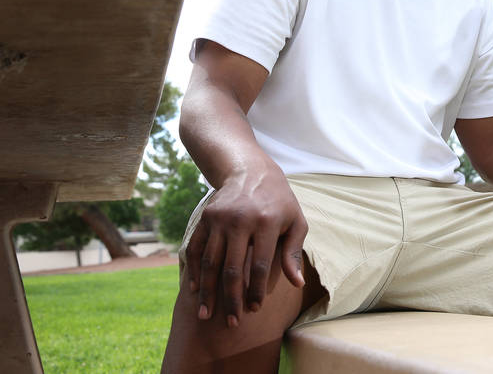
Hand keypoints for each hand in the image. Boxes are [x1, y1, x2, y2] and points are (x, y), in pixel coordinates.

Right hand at [183, 168, 307, 327]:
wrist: (250, 170)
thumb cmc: (279, 200)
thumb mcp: (295, 220)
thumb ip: (294, 252)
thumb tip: (297, 284)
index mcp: (267, 222)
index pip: (260, 265)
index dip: (256, 291)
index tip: (254, 310)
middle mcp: (241, 220)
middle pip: (233, 268)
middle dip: (231, 299)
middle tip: (232, 322)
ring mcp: (220, 219)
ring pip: (211, 262)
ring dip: (208, 292)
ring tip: (206, 315)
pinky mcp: (206, 218)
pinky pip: (197, 249)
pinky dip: (195, 270)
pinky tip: (195, 290)